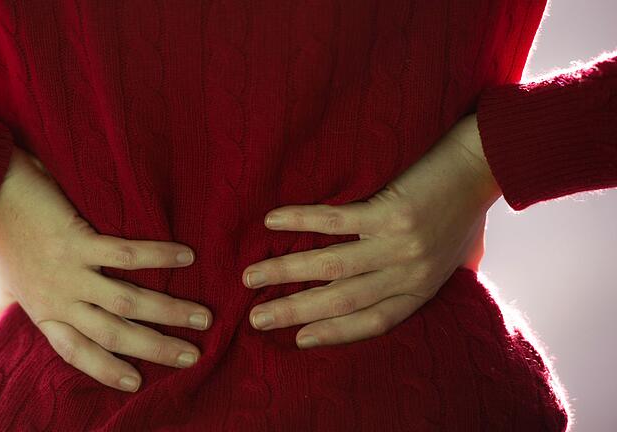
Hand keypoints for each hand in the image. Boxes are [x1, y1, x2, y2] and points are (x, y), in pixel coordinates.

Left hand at [0, 146, 213, 391]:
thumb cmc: (4, 239)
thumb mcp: (6, 285)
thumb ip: (11, 308)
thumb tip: (0, 328)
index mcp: (45, 313)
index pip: (79, 352)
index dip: (107, 371)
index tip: (137, 384)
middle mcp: (59, 300)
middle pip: (114, 334)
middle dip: (156, 348)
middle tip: (192, 356)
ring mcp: (69, 272)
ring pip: (126, 302)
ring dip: (168, 311)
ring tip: (202, 316)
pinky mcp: (76, 241)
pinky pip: (124, 255)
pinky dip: (158, 257)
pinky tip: (186, 257)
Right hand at [241, 113, 501, 348]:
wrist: (489, 161)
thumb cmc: (465, 208)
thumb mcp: (453, 258)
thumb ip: (421, 276)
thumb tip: (391, 286)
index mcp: (423, 288)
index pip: (372, 321)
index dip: (333, 334)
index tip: (297, 340)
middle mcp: (409, 273)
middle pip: (342, 301)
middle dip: (293, 312)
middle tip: (255, 319)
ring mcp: (400, 244)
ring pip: (331, 267)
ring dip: (285, 272)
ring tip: (250, 277)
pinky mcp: (392, 211)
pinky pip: (336, 222)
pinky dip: (300, 221)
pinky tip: (272, 222)